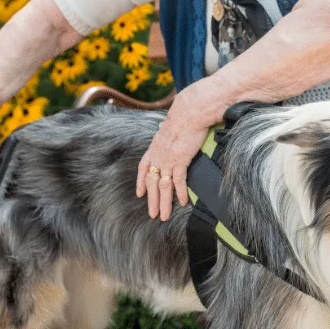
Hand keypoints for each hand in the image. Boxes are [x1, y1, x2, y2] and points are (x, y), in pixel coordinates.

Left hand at [136, 93, 212, 220]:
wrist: (189, 112)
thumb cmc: (182, 116)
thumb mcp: (168, 124)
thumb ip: (165, 130)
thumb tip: (163, 126)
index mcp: (154, 147)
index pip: (143, 168)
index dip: (140, 182)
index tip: (139, 194)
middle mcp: (158, 156)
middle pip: (152, 183)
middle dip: (151, 200)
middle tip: (152, 214)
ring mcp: (168, 160)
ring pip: (163, 186)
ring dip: (163, 203)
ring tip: (164, 216)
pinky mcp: (180, 160)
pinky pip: (178, 181)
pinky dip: (180, 193)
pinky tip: (182, 203)